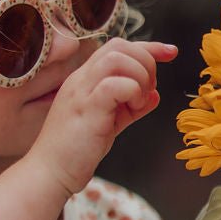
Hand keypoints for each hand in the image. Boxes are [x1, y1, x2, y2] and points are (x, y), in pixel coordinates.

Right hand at [28, 38, 177, 196]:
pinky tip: (133, 108)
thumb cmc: (75, 151)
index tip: (171, 52)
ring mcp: (82, 92)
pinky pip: (115, 84)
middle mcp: (81, 80)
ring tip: (138, 101)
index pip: (118, 48)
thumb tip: (154, 95)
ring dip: (139, 76)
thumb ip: (131, 108)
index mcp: (85, 80)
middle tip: (148, 90)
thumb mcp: (110, 124)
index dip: (149, 47)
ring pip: (117, 58)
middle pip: (119, 46)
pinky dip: (133, 92)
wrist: (49, 172)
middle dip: (146, 61)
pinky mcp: (87, 108)